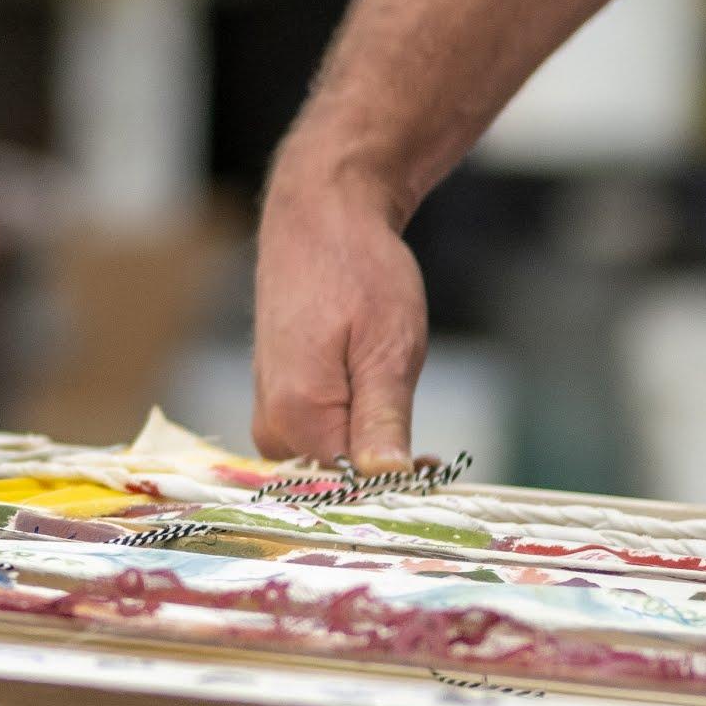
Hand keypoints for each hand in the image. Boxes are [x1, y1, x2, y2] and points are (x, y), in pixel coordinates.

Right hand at [253, 150, 429, 465]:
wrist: (320, 220)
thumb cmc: (357, 272)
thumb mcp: (390, 348)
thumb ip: (383, 421)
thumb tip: (386, 480)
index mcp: (296, 415)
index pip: (351, 485)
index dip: (397, 481)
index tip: (435, 465)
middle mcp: (272, 422)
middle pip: (336, 478)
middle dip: (383, 469)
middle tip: (430, 449)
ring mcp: (270, 412)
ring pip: (328, 459)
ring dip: (369, 448)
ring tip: (397, 402)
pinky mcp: (277, 399)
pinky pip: (318, 437)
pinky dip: (353, 430)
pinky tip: (374, 394)